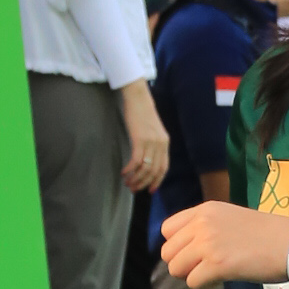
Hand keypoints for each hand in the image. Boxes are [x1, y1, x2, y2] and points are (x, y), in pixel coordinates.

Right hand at [118, 80, 167, 196]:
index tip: (150, 190)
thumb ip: (154, 144)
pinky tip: (123, 172)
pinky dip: (130, 169)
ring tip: (127, 182)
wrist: (138, 98)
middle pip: (154, 171)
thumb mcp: (153, 130)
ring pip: (144, 168)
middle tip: (133, 189)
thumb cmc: (142, 113)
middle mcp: (160, 144)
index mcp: (165, 143)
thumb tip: (148, 159)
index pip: (164, 168)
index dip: (157, 181)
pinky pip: (136, 161)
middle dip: (143, 183)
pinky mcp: (140, 139)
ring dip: (135, 178)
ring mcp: (151, 142)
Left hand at [157, 199, 288, 288]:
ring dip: (191, 276)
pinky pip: (192, 282)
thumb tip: (187, 248)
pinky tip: (220, 281)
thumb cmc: (268, 234)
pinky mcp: (217, 265)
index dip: (177, 246)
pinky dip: (204, 286)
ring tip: (212, 274)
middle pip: (168, 253)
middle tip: (203, 268)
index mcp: (205, 210)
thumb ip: (207, 227)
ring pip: (175, 269)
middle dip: (182, 264)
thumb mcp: (231, 217)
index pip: (167, 229)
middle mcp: (202, 224)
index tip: (194, 253)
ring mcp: (208, 244)